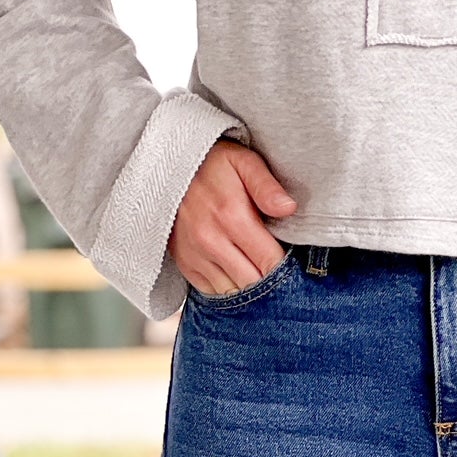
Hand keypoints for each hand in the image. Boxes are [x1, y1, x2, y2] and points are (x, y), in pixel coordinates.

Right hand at [169, 141, 296, 296]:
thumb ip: (266, 186)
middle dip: (270, 282)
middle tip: (276, 268)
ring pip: (234, 294)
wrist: (165, 166)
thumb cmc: (212, 164)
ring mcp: (196, 256)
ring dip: (249, 288)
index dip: (286, 267)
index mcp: (232, 217)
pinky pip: (214, 293)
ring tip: (256, 271)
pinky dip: (229, 289)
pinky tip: (237, 273)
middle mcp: (211, 242)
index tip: (291, 260)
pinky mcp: (185, 265)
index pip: (271, 263)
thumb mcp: (242, 161)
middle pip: (254, 284)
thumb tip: (289, 208)